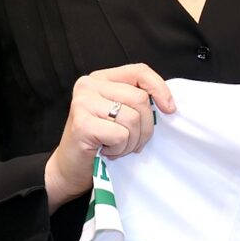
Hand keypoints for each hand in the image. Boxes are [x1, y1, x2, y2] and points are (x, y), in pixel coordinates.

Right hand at [47, 64, 176, 204]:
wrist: (70, 169)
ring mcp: (83, 103)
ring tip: (117, 147)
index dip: (159, 88)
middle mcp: (89, 85)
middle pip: (140, 98)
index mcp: (101, 78)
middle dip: (145, 127)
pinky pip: (121, 135)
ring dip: (131, 141)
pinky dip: (119, 149)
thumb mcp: (120, 114)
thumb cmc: (99, 142)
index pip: (139, 71)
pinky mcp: (82, 124)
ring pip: (132, 118)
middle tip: (133, 142)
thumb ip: (136, 102)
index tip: (170, 109)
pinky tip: (106, 151)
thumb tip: (168, 104)